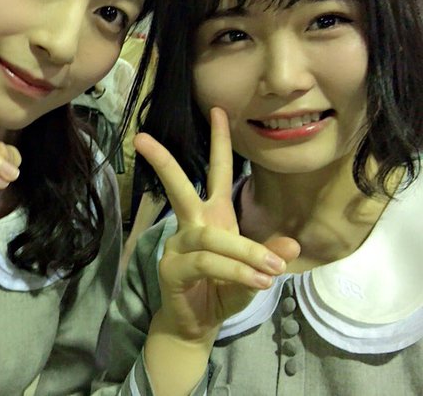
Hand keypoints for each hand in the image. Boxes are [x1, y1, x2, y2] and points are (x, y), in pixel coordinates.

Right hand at [135, 107, 299, 342]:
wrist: (199, 324)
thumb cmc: (223, 291)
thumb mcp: (255, 273)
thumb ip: (269, 256)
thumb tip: (292, 245)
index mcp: (213, 216)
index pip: (217, 173)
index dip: (219, 142)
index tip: (219, 111)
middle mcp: (191, 225)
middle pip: (178, 188)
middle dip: (164, 162)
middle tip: (142, 138)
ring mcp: (177, 246)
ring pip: (209, 237)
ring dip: (244, 252)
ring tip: (272, 270)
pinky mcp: (172, 269)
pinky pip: (206, 263)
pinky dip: (235, 271)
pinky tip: (257, 283)